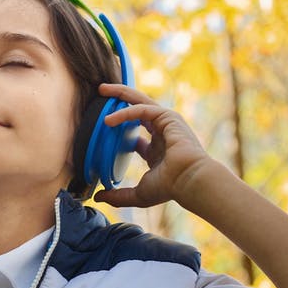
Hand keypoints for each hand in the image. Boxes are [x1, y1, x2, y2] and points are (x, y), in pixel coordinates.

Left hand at [90, 84, 212, 207]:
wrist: (189, 181)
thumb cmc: (170, 187)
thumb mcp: (139, 193)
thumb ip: (118, 196)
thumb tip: (98, 197)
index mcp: (157, 150)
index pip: (136, 134)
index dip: (120, 127)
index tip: (103, 125)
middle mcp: (162, 133)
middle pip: (137, 109)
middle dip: (120, 99)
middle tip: (100, 93)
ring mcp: (166, 123)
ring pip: (140, 101)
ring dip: (121, 94)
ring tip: (102, 90)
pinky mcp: (168, 117)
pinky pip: (142, 109)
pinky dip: (125, 112)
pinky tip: (109, 120)